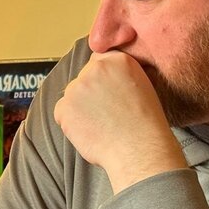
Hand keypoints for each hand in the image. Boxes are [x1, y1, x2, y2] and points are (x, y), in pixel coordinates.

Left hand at [53, 51, 184, 191]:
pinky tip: (91, 131)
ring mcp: (77, 88)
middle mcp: (95, 69)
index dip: (103, 80)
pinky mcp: (63, 107)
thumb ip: (120, 74)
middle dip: (90, 93)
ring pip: (72, 95)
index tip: (109, 94)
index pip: (99, 61)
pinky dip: (71, 123)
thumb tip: (104, 79)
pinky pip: (62, 112)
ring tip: (101, 124)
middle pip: (83, 77)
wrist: (139, 149)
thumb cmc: (146, 124)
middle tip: (106, 113)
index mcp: (118, 60)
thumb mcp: (142, 85)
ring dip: (80, 108)